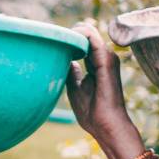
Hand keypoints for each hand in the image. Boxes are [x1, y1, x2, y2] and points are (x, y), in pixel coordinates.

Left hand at [66, 22, 144, 158]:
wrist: (106, 126)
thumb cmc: (93, 113)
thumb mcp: (75, 88)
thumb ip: (71, 72)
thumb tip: (65, 60)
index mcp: (97, 64)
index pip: (83, 42)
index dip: (68, 40)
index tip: (53, 46)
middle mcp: (104, 57)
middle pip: (85, 33)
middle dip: (67, 35)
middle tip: (51, 41)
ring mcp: (106, 56)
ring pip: (88, 31)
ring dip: (70, 33)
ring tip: (56, 41)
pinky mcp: (106, 59)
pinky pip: (91, 37)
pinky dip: (77, 34)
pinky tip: (65, 41)